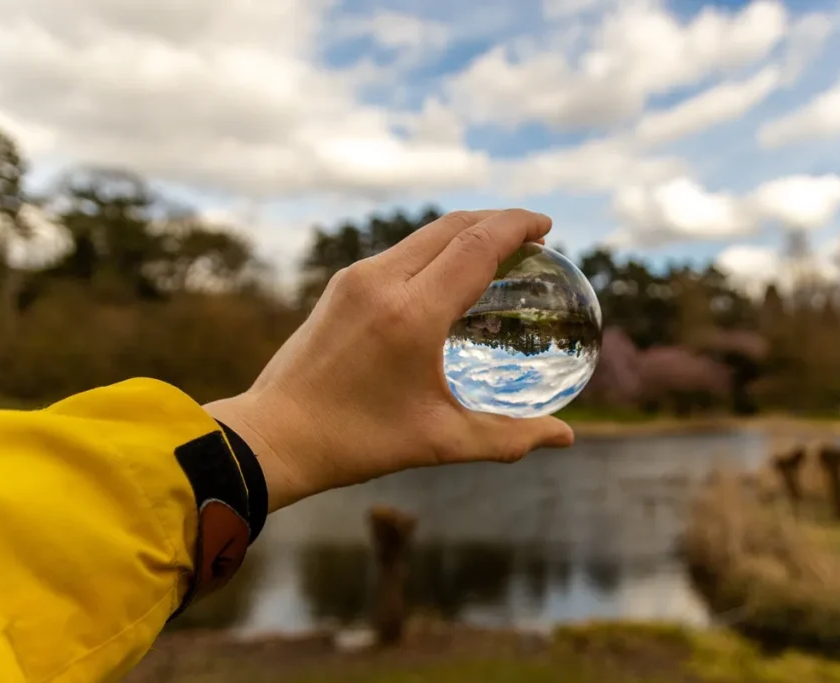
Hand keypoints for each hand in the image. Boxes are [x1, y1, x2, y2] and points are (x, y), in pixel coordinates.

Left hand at [205, 209, 574, 511]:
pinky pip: (400, 252)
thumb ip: (509, 437)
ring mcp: (356, 279)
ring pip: (423, 235)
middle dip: (496, 221)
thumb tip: (566, 437)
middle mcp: (382, 282)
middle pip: (452, 226)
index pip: (476, 245)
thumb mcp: (441, 442)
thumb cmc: (358, 442)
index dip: (516, 226)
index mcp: (412, 314)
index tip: (545, 225)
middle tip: (531, 234)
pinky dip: (435, 250)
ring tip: (496, 251)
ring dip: (464, 232)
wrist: (273, 435)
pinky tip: (447, 276)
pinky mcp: (340, 286)